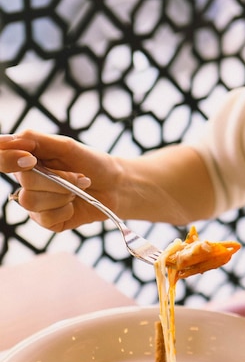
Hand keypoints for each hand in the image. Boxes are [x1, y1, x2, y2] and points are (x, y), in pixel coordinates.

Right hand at [0, 130, 121, 230]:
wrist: (115, 187)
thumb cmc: (92, 163)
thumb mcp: (66, 146)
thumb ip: (35, 140)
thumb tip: (7, 140)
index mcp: (28, 160)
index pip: (2, 159)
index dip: (9, 160)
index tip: (30, 159)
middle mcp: (28, 182)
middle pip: (25, 183)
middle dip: (57, 179)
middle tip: (78, 177)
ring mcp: (36, 204)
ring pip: (32, 201)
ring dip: (62, 194)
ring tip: (78, 190)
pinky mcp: (47, 222)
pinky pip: (46, 218)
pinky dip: (65, 210)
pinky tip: (74, 205)